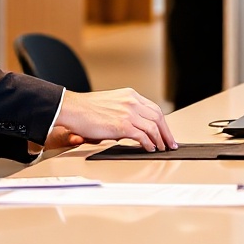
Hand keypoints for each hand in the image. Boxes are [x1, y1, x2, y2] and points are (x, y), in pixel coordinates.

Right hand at [47, 88, 175, 152]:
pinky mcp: (123, 125)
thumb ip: (125, 112)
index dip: (163, 122)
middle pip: (158, 117)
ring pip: (153, 127)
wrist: (73, 109)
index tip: (166, 131)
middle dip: (166, 132)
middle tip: (170, 143)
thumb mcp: (111, 103)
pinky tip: (150, 148)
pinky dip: (149, 143)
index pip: (154, 109)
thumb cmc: (86, 109)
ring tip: (161, 148)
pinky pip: (143, 136)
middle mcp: (132, 102)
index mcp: (130, 95)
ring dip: (160, 140)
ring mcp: (128, 113)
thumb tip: (135, 128)